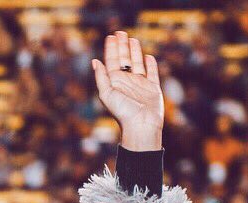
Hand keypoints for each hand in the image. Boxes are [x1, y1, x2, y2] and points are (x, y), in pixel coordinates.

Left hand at [92, 30, 163, 149]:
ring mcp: (140, 84)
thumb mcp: (107, 94)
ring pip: (137, 63)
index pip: (112, 61)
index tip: (111, 36)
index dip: (111, 48)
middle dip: (121, 46)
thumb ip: (101, 77)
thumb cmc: (123, 112)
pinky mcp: (153, 88)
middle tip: (120, 32)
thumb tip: (95, 61)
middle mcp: (127, 82)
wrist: (141, 125)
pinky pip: (152, 73)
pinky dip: (150, 64)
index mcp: (115, 82)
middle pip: (124, 59)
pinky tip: (148, 57)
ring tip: (132, 39)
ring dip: (134, 51)